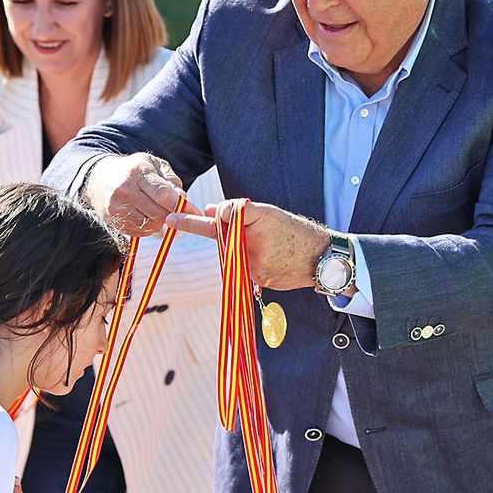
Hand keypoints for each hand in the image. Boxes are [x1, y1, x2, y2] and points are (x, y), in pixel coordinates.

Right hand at [80, 153, 186, 237]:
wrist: (99, 177)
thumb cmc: (133, 169)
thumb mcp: (154, 165)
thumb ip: (172, 181)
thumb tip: (184, 201)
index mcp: (137, 172)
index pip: (163, 195)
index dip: (180, 205)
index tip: (192, 210)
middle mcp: (124, 190)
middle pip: (158, 214)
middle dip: (171, 215)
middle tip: (172, 210)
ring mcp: (116, 207)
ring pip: (150, 226)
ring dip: (159, 222)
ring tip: (155, 209)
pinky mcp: (112, 221)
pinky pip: (139, 232)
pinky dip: (147, 227)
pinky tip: (144, 215)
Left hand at [176, 200, 330, 291]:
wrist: (321, 258)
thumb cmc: (294, 231)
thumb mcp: (268, 213)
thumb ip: (238, 212)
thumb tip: (210, 211)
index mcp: (256, 219)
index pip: (219, 218)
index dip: (191, 220)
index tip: (171, 220)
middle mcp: (252, 241)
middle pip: (223, 237)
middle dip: (229, 235)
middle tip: (254, 234)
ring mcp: (254, 263)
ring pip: (232, 255)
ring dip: (242, 251)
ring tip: (272, 249)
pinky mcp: (257, 280)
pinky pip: (243, 270)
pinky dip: (252, 266)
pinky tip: (272, 263)